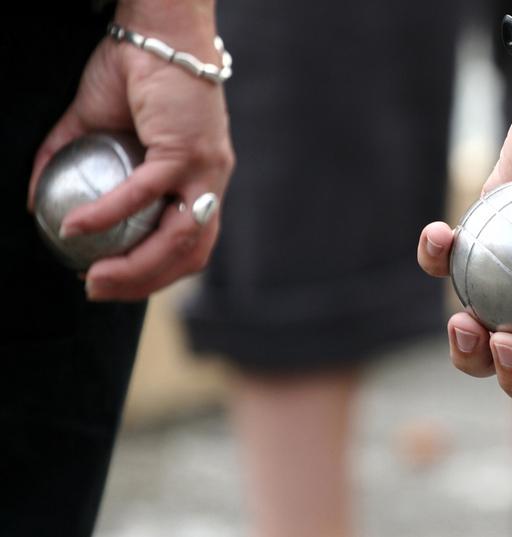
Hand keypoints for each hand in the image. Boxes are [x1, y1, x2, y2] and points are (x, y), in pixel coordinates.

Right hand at [27, 0, 233, 300]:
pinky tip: (77, 226)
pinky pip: (145, 192)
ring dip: (136, 266)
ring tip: (94, 278)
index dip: (158, 273)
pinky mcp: (188, 151)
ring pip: (179, 237)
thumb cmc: (134, 76)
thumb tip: (35, 202)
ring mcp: (205, 170)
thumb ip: (67, 161)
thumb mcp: (96, 127)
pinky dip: (110, 213)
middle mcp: (210, 183)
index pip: (192, 246)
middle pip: (190, 254)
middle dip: (146, 283)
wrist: (157, 34)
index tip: (115, 282)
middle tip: (98, 289)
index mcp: (200, 184)